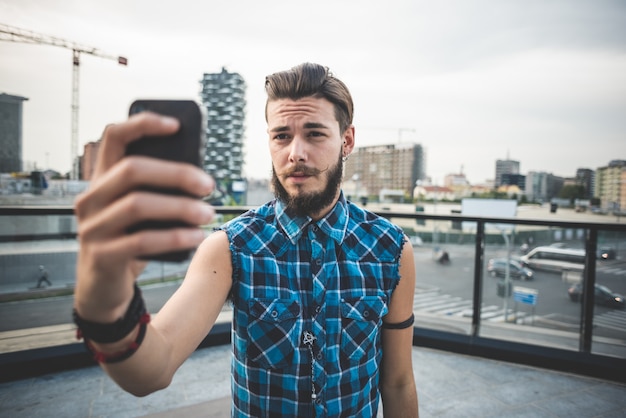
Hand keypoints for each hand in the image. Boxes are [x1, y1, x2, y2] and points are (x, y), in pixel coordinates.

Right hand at [73, 112, 214, 321]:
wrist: (103, 288)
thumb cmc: (130, 241)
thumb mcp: (140, 213)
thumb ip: (156, 192)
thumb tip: (200, 179)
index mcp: (101, 181)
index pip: (113, 137)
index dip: (143, 124)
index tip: (176, 125)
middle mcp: (91, 199)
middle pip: (131, 170)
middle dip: (176, 173)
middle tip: (209, 186)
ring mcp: (92, 227)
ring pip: (137, 204)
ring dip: (180, 207)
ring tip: (208, 214)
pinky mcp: (101, 255)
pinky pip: (142, 240)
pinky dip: (175, 237)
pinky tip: (196, 236)